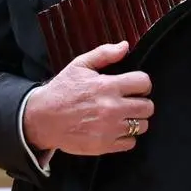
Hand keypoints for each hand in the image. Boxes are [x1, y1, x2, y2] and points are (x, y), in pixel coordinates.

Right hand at [22, 42, 153, 157]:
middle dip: (141, 102)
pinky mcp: (105, 145)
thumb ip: (104, 54)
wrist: (42, 118)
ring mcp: (110, 128)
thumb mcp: (80, 65)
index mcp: (108, 86)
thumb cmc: (62, 90)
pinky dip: (127, 137)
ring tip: (124, 116)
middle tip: (130, 102)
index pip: (144, 82)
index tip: (135, 87)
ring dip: (136, 120)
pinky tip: (116, 130)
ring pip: (142, 125)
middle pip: (148, 106)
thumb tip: (125, 46)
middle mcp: (112, 107)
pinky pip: (131, 143)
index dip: (142, 83)